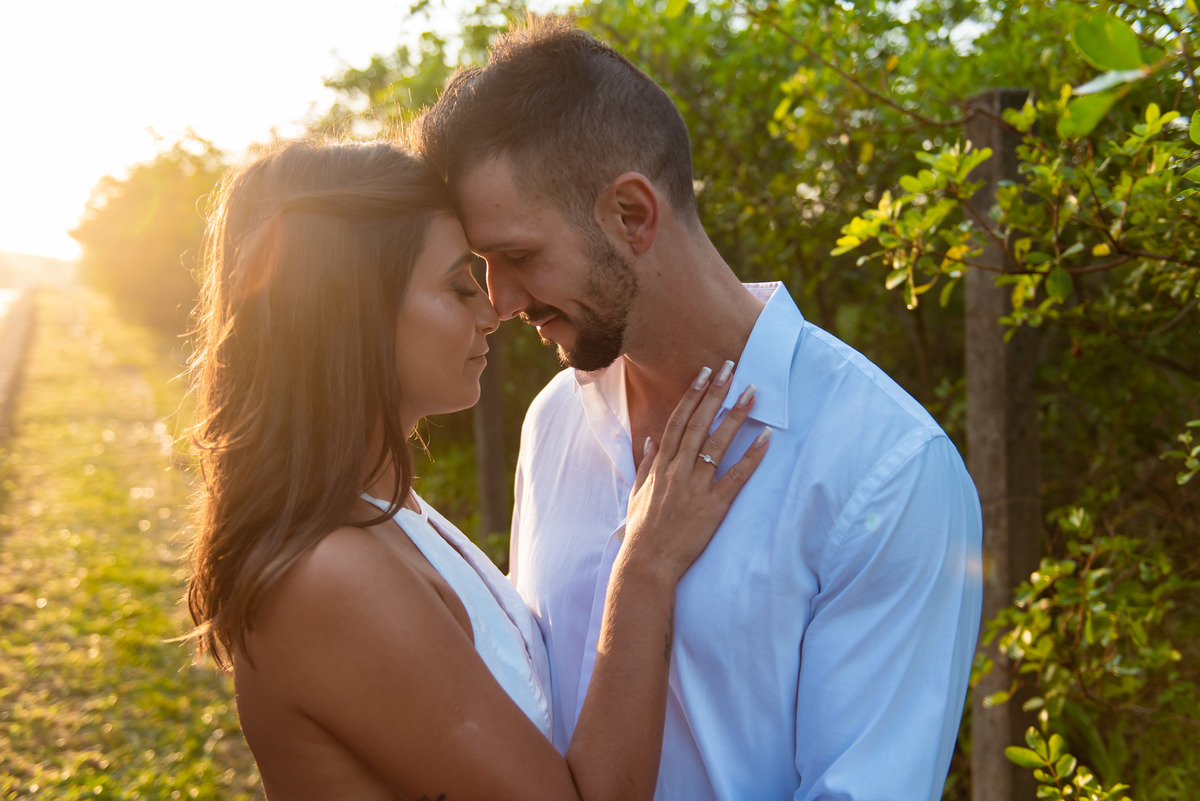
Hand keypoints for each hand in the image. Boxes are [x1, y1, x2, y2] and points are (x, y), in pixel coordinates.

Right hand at [623, 361, 769, 580]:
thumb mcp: (638, 492)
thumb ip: (647, 463)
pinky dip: (752, 457)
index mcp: (662, 465)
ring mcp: (696, 487)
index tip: (704, 374)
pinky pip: (736, 477)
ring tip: (752, 393)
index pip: (678, 421)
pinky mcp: (713, 506)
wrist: (647, 562)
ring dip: (736, 416)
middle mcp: (678, 470)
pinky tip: (766, 439)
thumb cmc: (642, 529)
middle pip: (699, 423)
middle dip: (716, 393)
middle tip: (731, 368)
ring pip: (717, 443)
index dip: (692, 395)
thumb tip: (650, 439)